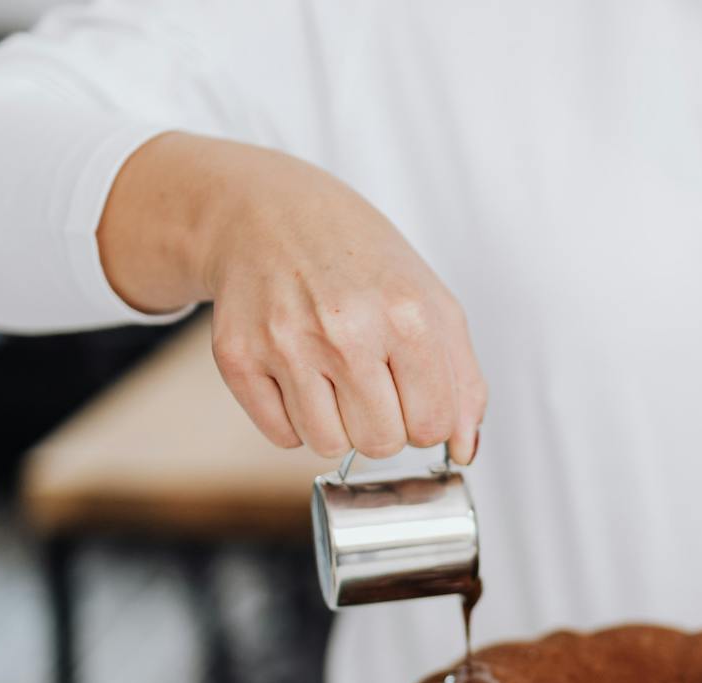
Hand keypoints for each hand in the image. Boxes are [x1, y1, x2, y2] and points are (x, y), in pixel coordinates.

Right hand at [100, 133, 485, 460]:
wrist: (268, 212)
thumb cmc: (357, 260)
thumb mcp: (431, 302)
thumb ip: (462, 380)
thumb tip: (463, 450)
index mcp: (406, 315)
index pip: (432, 425)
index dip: (426, 420)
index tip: (413, 396)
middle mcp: (346, 330)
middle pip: (381, 444)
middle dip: (382, 424)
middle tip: (370, 380)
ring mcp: (286, 344)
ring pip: (328, 446)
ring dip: (337, 425)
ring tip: (332, 376)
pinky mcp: (237, 357)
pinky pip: (281, 436)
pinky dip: (293, 419)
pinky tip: (297, 374)